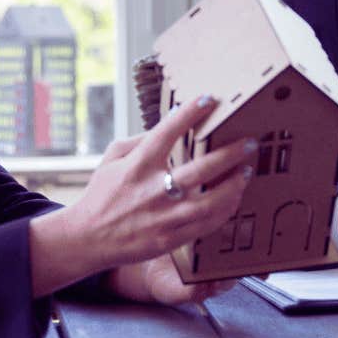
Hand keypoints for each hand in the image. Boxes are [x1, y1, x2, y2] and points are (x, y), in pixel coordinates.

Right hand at [29, 95, 256, 296]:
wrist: (87, 238)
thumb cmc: (101, 194)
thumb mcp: (112, 158)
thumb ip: (140, 139)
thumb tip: (169, 123)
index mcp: (137, 165)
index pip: (166, 132)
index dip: (189, 113)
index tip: (210, 98)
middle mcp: (152, 189)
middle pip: (200, 169)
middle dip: (229, 154)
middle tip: (250, 143)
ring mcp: (162, 217)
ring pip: (209, 202)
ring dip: (233, 186)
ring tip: (246, 172)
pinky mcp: (168, 238)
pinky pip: (204, 225)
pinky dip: (223, 211)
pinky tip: (234, 199)